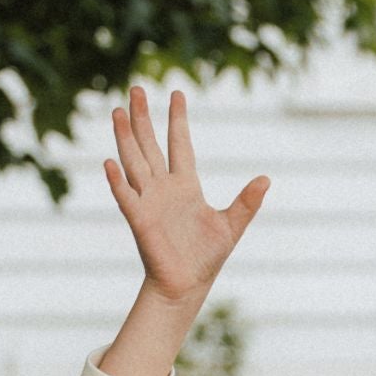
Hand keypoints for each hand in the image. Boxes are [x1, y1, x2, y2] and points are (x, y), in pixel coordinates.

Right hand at [104, 87, 267, 307]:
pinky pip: (126, 197)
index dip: (178, 119)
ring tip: (119, 112)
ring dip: (125, 138)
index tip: (176, 94)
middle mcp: (163, 188)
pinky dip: (117, 181)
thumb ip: (247, 202)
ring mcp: (149, 201)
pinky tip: (109, 163)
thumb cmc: (207, 258)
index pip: (180, 144)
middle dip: (144, 118)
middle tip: (137, 89)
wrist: (187, 286)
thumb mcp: (232, 226)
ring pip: (134, 162)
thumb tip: (266, 179)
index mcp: (186, 185)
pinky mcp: (139, 220)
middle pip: (150, 145)